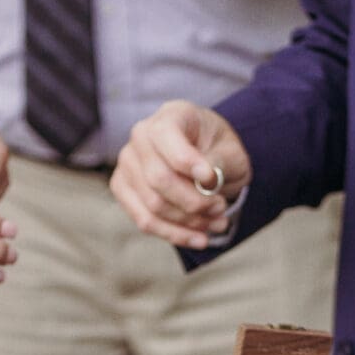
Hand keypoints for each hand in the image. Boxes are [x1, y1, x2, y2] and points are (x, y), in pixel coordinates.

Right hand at [111, 100, 251, 248]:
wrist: (206, 160)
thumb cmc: (219, 152)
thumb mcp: (232, 153)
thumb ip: (219, 163)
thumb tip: (205, 182)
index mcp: (170, 115)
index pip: (166, 136)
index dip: (187, 162)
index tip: (211, 180)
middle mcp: (141, 136)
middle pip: (158, 178)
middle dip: (194, 202)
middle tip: (220, 208)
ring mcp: (127, 163)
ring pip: (153, 205)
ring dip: (189, 222)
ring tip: (217, 223)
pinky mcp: (123, 189)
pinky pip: (145, 220)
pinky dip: (174, 234)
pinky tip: (199, 238)